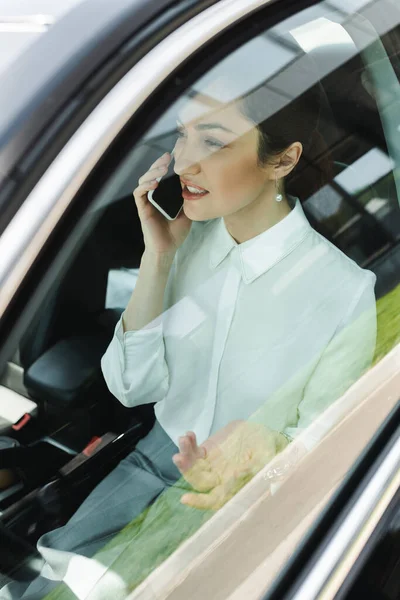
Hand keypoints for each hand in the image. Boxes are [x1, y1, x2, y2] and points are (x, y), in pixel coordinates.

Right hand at [133, 152, 191, 255]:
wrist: (167, 248)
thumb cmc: (176, 232)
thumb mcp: (187, 212)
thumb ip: (189, 199)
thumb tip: (196, 184)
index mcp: (163, 195)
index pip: (162, 175)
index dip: (166, 164)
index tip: (174, 155)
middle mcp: (153, 196)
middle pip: (152, 174)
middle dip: (159, 164)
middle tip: (168, 157)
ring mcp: (147, 202)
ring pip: (144, 180)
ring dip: (152, 172)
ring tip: (162, 168)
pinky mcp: (142, 209)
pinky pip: (139, 194)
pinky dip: (145, 186)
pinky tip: (154, 183)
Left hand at [173, 422, 287, 509]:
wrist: (263, 435)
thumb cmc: (269, 451)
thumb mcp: (267, 459)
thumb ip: (254, 469)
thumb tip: (237, 475)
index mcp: (233, 489)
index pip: (214, 500)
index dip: (200, 502)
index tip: (185, 499)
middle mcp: (219, 481)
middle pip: (198, 481)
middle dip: (187, 470)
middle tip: (179, 457)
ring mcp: (211, 466)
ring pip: (192, 466)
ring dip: (185, 454)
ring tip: (183, 440)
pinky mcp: (207, 452)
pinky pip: (194, 451)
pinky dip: (190, 444)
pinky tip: (188, 435)